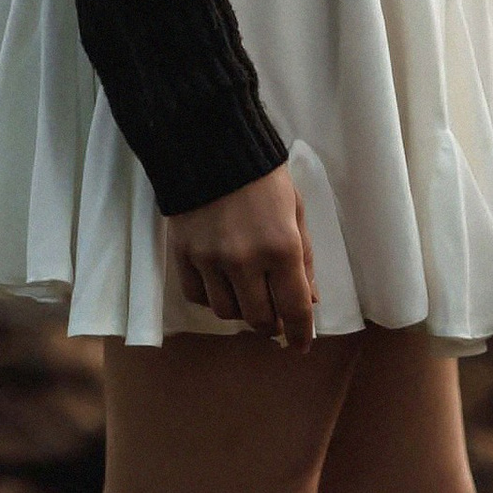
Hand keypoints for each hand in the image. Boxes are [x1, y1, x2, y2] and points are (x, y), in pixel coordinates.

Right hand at [166, 163, 317, 349]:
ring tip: (249, 294)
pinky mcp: (183, 255)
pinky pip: (197, 296)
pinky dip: (212, 298)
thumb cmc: (264, 177)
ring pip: (226, 312)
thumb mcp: (296, 212)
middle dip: (272, 325)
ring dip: (242, 311)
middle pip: (258, 319)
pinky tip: (222, 284)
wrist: (211, 146)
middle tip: (277, 317)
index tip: (301, 346)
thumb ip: (305, 259)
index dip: (301, 334)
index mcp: (282, 247)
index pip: (294, 308)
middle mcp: (244, 261)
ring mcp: (209, 260)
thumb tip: (309, 301)